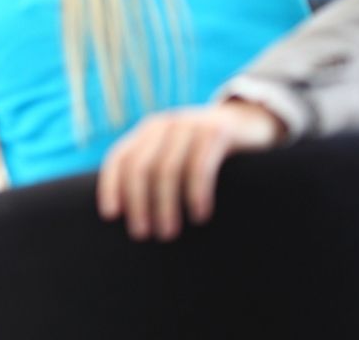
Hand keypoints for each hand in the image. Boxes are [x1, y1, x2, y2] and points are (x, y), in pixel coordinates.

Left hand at [97, 100, 286, 241]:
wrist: (248, 123)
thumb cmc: (204, 152)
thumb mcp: (174, 155)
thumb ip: (152, 171)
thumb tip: (126, 215)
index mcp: (147, 132)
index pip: (119, 157)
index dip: (110, 185)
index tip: (110, 216)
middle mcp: (164, 125)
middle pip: (139, 165)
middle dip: (137, 201)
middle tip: (142, 234)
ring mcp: (189, 125)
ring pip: (166, 168)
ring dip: (164, 204)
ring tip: (167, 233)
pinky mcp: (217, 131)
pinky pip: (200, 165)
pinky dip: (196, 192)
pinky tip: (198, 215)